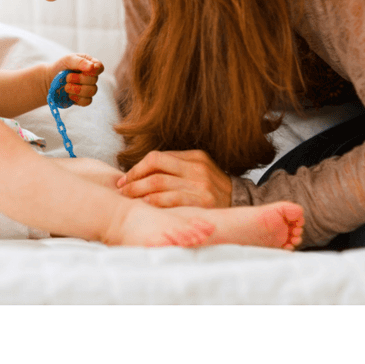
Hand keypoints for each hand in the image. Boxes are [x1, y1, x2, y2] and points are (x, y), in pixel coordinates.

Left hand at [48, 54, 103, 107]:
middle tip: (67, 77)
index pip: (100, 68)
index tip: (84, 70)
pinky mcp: (84, 99)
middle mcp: (92, 77)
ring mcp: (89, 88)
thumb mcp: (68, 59)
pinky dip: (77, 98)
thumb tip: (92, 67)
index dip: (94, 70)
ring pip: (92, 91)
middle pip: (94, 80)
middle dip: (79, 79)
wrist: (50, 79)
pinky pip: (87, 101)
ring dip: (77, 89)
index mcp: (90, 64)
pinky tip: (69, 94)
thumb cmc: (61, 66)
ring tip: (66, 86)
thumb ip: (80, 62)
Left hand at [115, 149, 232, 207]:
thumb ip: (176, 168)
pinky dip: (153, 202)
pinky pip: (171, 200)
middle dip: (134, 178)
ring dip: (138, 191)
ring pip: (159, 183)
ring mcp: (201, 185)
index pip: (157, 157)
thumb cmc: (213, 190)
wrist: (243, 206)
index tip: (125, 178)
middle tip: (121, 189)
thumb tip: (140, 173)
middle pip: (155, 167)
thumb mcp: (199, 171)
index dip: (137, 168)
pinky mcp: (203, 203)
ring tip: (127, 197)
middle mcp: (198, 168)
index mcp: (195, 156)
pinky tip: (144, 205)